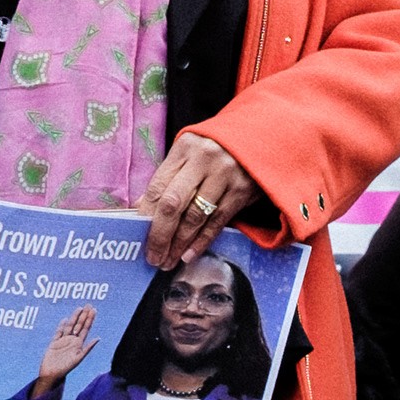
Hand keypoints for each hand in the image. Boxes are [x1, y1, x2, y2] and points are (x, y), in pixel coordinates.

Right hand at [34, 305, 99, 395]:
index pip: (86, 328)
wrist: (52, 373)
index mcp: (79, 344)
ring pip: (70, 326)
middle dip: (84, 315)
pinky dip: (61, 326)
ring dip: (74, 318)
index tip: (94, 310)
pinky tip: (65, 320)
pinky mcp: (54, 343)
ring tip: (79, 308)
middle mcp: (72, 341)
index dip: (90, 319)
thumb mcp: (79, 357)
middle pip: (79, 325)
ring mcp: (63, 341)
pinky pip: (58, 332)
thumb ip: (88, 348)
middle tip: (88, 304)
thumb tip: (98, 338)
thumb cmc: (66, 368)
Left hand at [142, 131, 262, 268]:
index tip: (137, 236)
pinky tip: (189, 254)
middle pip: (173, 203)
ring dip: (180, 243)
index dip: (146, 215)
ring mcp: (225, 175)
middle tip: (153, 257)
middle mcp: (204, 160)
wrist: (262, 138)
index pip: (158, 186)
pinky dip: (202, 240)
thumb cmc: (218, 148)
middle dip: (160, 235)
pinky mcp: (243, 190)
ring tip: (169, 261)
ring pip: (196, 216)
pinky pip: (218, 221)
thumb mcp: (191, 154)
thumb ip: (168, 177)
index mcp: (185, 148)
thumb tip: (141, 209)